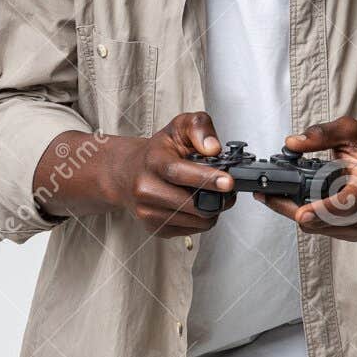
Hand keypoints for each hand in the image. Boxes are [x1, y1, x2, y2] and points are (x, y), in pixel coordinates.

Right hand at [104, 112, 234, 238]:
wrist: (128, 172)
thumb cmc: (158, 151)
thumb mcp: (179, 127)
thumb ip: (199, 127)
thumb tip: (213, 148)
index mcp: (153, 161)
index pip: (178, 172)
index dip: (206, 178)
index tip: (227, 182)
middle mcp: (145, 188)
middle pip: (191, 202)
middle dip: (218, 197)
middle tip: (228, 187)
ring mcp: (148, 211)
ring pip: (196, 220)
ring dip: (213, 210)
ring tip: (212, 194)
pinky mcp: (155, 228)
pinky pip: (192, 230)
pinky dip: (202, 219)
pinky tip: (198, 205)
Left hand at [256, 117, 356, 241]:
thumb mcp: (354, 133)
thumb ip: (324, 133)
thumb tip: (293, 143)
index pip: (348, 203)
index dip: (324, 209)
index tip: (303, 212)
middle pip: (321, 219)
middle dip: (290, 206)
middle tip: (264, 192)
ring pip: (315, 227)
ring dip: (294, 211)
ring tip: (280, 192)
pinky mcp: (350, 235)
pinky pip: (318, 229)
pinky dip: (305, 215)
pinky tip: (299, 199)